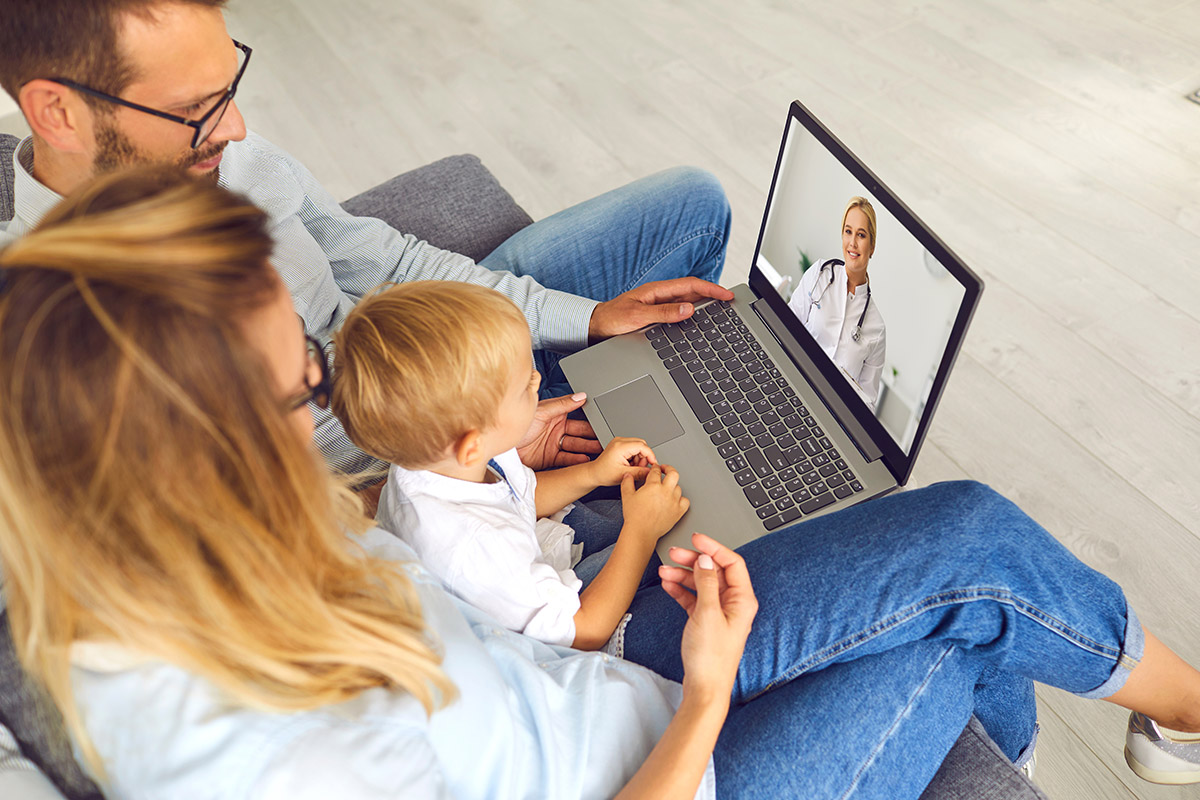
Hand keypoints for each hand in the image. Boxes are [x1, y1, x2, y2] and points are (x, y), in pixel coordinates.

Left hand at [516, 393, 602, 469]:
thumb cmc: (516, 424)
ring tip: (599, 450)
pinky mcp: (550, 458)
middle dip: (592, 435)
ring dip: (587, 448)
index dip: (589, 419)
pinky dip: (577, 460)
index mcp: (555, 415)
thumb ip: (562, 404)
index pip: (577, 416)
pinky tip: (585, 459)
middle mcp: (556, 429)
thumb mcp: (541, 411)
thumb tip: (580, 396)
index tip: (602, 421)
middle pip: (579, 433)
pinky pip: (567, 459)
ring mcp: (553, 444)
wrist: (503, 447)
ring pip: (576, 446)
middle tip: (605, 438)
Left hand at [588, 278, 734, 342]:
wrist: (595, 327)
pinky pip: (681, 313)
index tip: (727, 295)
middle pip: (694, 293)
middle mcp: (661, 296)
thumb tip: (688, 309)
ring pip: (689, 303)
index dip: (712, 288)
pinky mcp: (658, 315)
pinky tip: (701, 323)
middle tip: (732, 302)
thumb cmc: (612, 320)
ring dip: (706, 306)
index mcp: (657, 290)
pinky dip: (694, 316)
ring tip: (723, 312)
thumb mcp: (637, 316)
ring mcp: (660, 305)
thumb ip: (663, 313)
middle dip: (714, 295)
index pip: (691, 285)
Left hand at [589, 437, 656, 485]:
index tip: (653, 463)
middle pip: (641, 444)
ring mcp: (619, 442)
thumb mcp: (624, 475)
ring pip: (638, 446)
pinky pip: (633, 448)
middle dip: (644, 457)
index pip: (642, 446)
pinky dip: (635, 457)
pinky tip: (629, 464)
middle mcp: (620, 441)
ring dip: (639, 458)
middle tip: (639, 468)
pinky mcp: (620, 445)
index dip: (650, 455)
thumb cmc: (604, 473)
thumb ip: (640, 472)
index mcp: (620, 446)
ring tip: (632, 467)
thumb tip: (651, 471)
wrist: (594, 473)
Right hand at [619, 465, 688, 544]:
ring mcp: (673, 501)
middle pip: (673, 473)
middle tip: (665, 470)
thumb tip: (628, 475)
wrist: (641, 532)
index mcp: (653, 485)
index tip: (655, 468)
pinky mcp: (678, 512)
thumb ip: (627, 482)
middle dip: (669, 469)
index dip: (655, 468)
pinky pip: (685, 501)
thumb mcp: (627, 496)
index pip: (656, 471)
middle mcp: (665, 492)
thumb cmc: (634, 516)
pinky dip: (682, 499)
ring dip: (673, 486)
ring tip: (667, 488)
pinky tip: (676, 500)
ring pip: (678, 487)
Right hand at [659, 533, 757, 698]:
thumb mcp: (707, 614)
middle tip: (675, 553)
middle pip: (715, 572)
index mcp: (743, 600)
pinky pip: (694, 598)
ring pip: (701, 584)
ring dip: (683, 576)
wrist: (705, 688)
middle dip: (693, 561)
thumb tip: (706, 560)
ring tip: (664, 572)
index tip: (696, 539)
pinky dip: (681, 591)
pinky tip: (668, 585)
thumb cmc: (711, 658)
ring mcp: (719, 613)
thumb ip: (707, 583)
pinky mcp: (706, 622)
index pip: (732, 563)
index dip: (714, 548)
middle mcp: (734, 605)